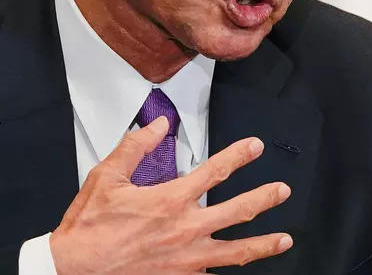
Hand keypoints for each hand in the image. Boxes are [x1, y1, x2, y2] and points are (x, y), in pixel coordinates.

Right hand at [48, 116, 294, 273]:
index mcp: (170, 201)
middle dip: (264, 198)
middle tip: (282, 191)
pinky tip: (244, 271)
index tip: (256, 147)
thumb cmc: (88, 228)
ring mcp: (186, 257)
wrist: (72, 270)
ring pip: (237, 251)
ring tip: (285, 240)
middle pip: (238, 210)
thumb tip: (157, 125)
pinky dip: (228, 273)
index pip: (216, 171)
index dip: (240, 156)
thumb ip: (134, 148)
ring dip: (264, 244)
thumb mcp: (105, 178)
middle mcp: (185, 229)